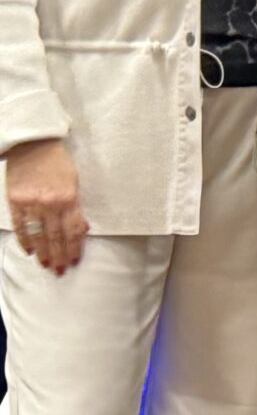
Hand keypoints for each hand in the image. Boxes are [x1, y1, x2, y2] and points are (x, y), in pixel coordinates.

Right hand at [5, 139, 86, 274]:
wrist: (34, 144)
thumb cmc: (58, 162)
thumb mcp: (75, 181)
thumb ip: (77, 206)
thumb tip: (83, 228)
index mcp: (69, 198)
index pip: (73, 230)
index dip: (74, 248)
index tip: (74, 261)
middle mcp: (50, 203)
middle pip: (56, 236)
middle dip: (59, 255)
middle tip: (60, 271)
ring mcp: (31, 203)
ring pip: (37, 234)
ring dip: (42, 252)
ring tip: (46, 265)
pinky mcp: (15, 201)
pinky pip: (20, 225)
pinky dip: (24, 239)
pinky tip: (28, 251)